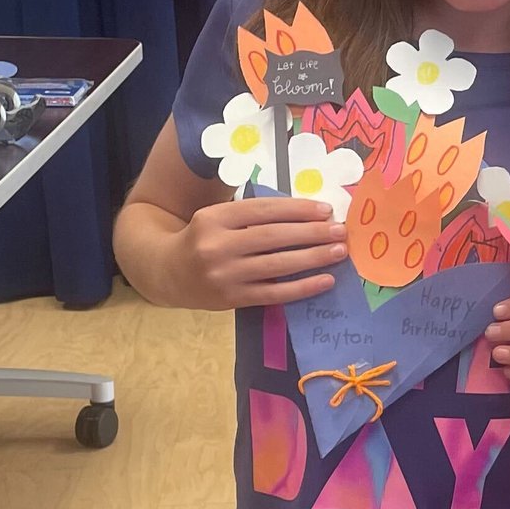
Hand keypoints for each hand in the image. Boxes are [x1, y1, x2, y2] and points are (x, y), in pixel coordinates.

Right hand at [163, 196, 345, 310]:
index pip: (264, 210)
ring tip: (339, 252)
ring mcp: (225, 275)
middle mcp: (217, 245)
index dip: (297, 209)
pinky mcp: (232, 299)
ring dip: (313, 258)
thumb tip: (306, 215)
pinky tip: (325, 280)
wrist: (168, 273)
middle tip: (341, 231)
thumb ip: (252, 215)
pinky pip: (274, 293)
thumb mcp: (218, 217)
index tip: (326, 210)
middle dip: (312, 233)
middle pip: (274, 237)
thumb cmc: (203, 239)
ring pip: (277, 265)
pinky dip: (302, 287)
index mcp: (215, 217)